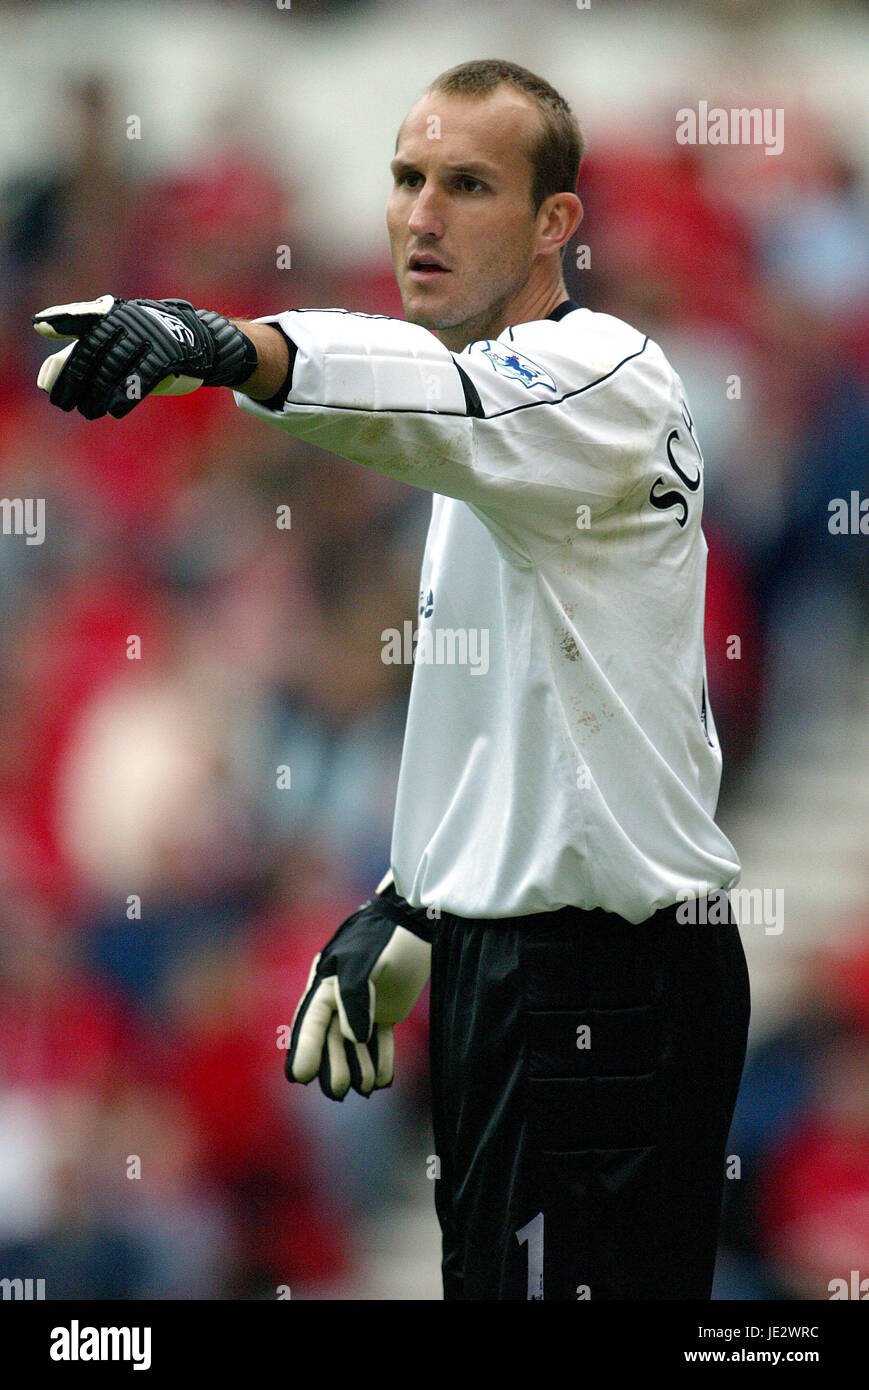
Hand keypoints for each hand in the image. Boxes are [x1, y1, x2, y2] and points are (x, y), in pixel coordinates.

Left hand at [32, 294, 257, 419]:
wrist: (208, 344)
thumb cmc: (157, 346)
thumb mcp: (126, 340)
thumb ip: (89, 351)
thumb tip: (48, 374)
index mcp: (116, 314)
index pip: (84, 317)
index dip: (63, 319)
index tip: (39, 325)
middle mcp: (130, 321)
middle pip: (92, 351)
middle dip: (74, 379)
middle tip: (62, 402)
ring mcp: (149, 336)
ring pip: (112, 368)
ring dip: (95, 395)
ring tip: (87, 411)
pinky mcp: (167, 354)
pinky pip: (140, 377)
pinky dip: (125, 396)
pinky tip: (114, 410)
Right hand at [286, 873, 432, 1099]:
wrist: (418, 920)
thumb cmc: (385, 937)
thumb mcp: (362, 960)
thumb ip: (353, 997)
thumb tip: (354, 1037)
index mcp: (326, 983)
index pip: (311, 1022)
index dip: (305, 1049)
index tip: (300, 1077)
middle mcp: (341, 998)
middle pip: (333, 1039)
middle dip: (334, 1065)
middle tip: (339, 1091)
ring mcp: (365, 1005)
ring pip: (356, 1044)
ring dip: (359, 1066)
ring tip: (366, 1086)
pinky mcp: (388, 1009)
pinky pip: (380, 1040)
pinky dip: (381, 1059)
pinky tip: (383, 1080)